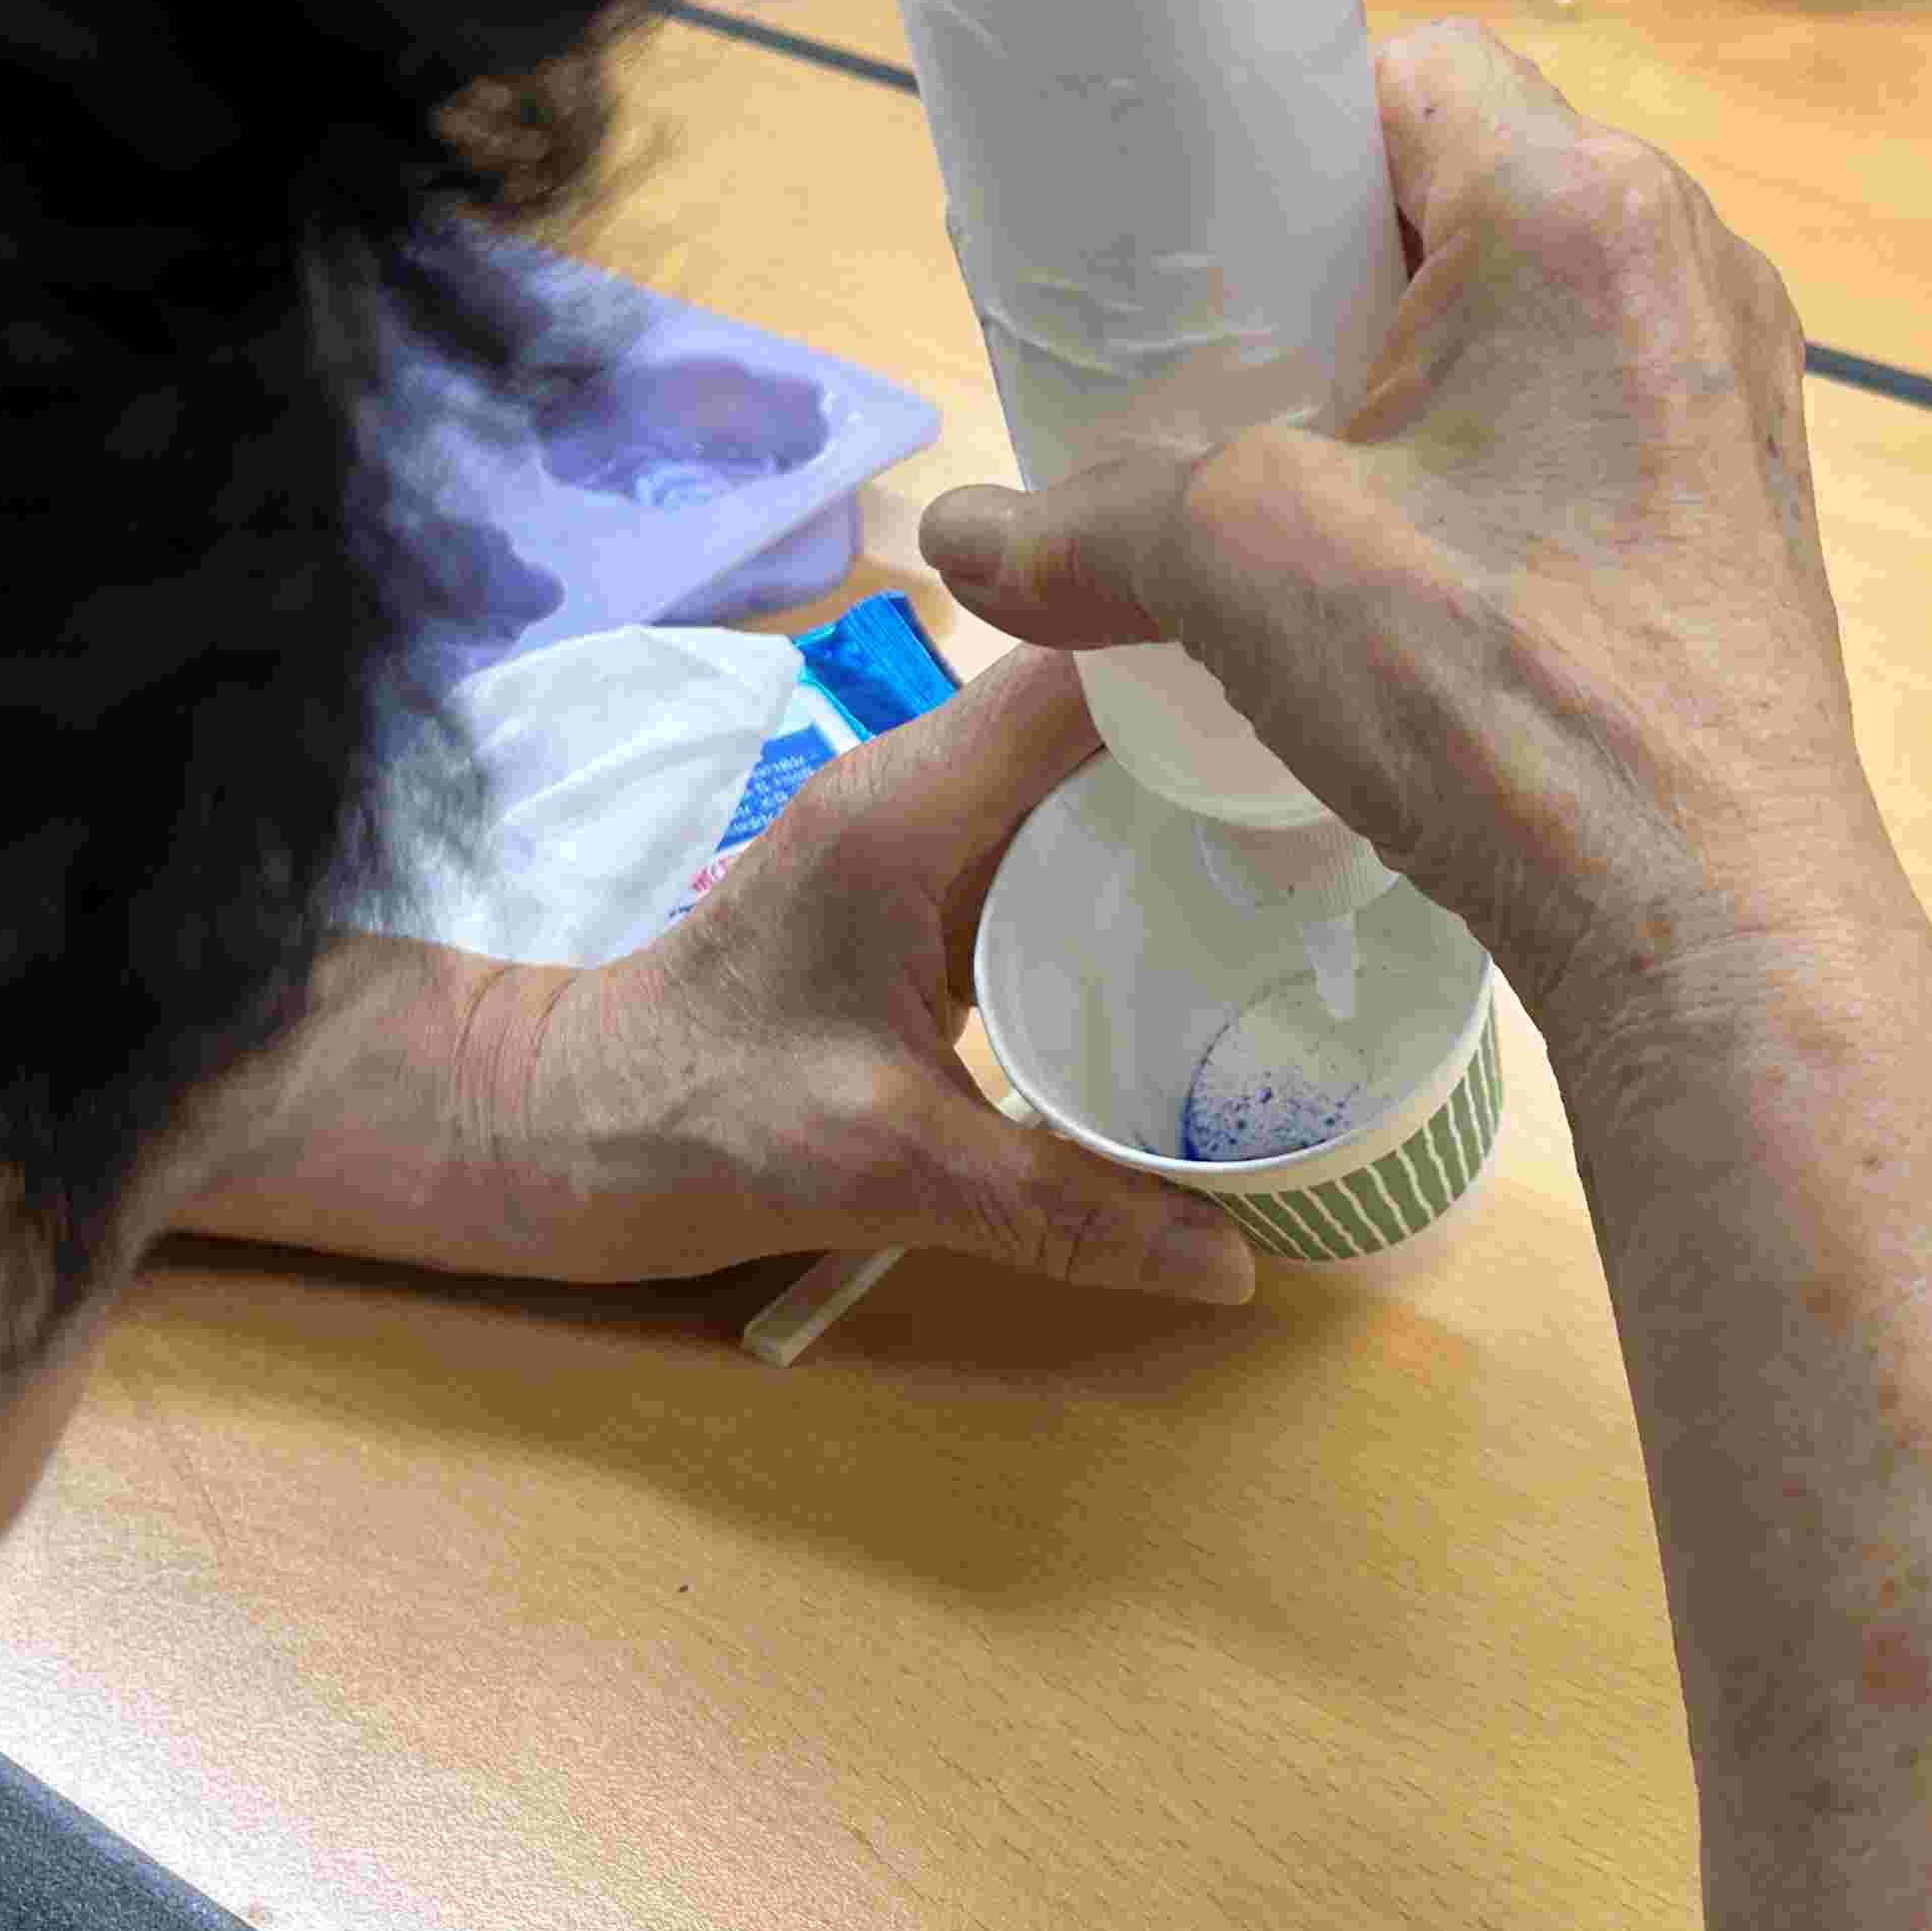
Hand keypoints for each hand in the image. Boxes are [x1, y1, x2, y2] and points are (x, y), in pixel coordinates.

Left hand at [189, 654, 1256, 1303]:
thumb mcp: (887, 1171)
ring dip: (1196, 788)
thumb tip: (1237, 1262)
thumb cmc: (685, 1123)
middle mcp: (920, 788)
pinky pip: (1060, 836)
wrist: (553, 1131)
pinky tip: (1228, 918)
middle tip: (1378, 791)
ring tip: (1336, 841)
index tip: (1343, 714)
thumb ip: (1063, 1210)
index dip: (1217, 668)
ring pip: (1087, 764)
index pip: (1089, 668)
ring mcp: (921, 832)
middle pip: (1107, 698)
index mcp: (912, 807)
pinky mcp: (924, 886)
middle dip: (1236, 728)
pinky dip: (1144, 856)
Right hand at [920, 24, 1893, 1041]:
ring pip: (1545, 315)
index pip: (1419, 73)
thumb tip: (950, 542)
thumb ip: (1082, 528)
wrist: (1708, 911)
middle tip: (1237, 374)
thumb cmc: (1493, 688)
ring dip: (1429, 373)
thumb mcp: (1240, 571)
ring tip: (1318, 483)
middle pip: (1481, 190)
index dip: (1296, 137)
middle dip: (1350, 267)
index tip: (1213, 247)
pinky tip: (1428, 570)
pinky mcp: (1757, 503)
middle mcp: (1691, 260)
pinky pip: (1605, 415)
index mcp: (1583, 207)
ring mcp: (1742, 387)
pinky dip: (1509, 455)